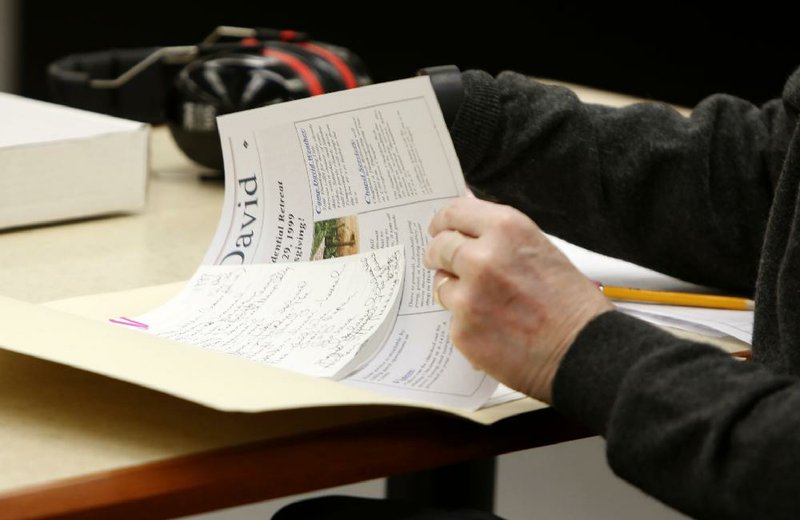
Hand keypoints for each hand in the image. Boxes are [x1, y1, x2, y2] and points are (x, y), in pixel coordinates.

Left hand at [424, 197, 612, 402]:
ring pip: (442, 284)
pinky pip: (452, 319)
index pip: (455, 213)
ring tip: (488, 304)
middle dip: (440, 255)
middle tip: (447, 263)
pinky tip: (494, 328)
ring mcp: (468, 296)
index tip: (440, 228)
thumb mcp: (540, 249)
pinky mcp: (462, 330)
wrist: (584, 352)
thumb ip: (499, 234)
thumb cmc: (571, 302)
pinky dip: (467, 323)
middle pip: (440, 247)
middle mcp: (482, 258)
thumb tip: (467, 210)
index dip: (444, 222)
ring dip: (456, 290)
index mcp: (506, 230)